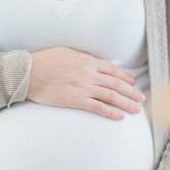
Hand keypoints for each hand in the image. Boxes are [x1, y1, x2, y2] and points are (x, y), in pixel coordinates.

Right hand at [28, 47, 145, 119]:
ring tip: (136, 110)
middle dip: (131, 92)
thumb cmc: (45, 61)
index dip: (125, 77)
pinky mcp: (76, 100)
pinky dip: (110, 112)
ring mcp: (84, 87)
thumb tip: (93, 62)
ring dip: (126, 104)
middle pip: (116, 84)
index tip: (133, 83)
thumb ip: (82, 58)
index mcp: (87, 61)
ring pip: (111, 96)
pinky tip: (119, 117)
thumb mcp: (67, 52)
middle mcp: (89, 74)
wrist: (28, 73)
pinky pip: (98, 108)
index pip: (113, 70)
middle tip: (141, 99)